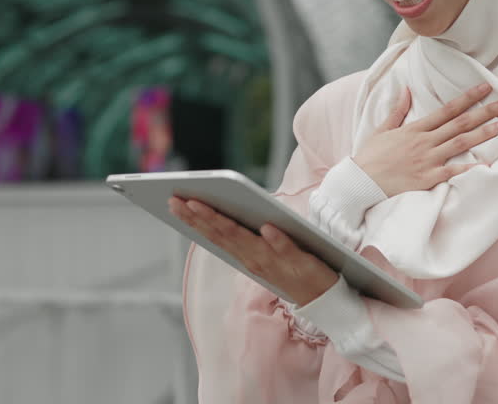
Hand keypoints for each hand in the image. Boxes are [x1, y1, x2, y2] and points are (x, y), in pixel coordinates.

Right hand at [169, 196, 338, 306]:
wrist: (325, 300)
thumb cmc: (291, 269)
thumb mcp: (263, 252)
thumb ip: (245, 232)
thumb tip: (221, 208)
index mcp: (245, 255)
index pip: (214, 234)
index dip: (192, 218)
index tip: (172, 200)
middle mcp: (255, 259)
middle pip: (223, 234)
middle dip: (198, 215)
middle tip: (177, 197)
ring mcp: (276, 263)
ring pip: (246, 240)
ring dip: (224, 223)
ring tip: (203, 204)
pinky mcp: (301, 263)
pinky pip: (286, 250)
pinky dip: (276, 241)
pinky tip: (266, 227)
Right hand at [353, 82, 497, 196]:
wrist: (359, 181)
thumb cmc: (370, 156)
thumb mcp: (382, 129)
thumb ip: (398, 110)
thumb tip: (407, 90)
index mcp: (415, 129)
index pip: (446, 109)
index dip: (468, 97)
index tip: (486, 88)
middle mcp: (424, 141)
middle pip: (460, 123)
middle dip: (486, 111)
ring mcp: (427, 160)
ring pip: (460, 143)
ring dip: (483, 133)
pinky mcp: (427, 178)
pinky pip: (452, 172)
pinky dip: (469, 169)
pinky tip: (487, 164)